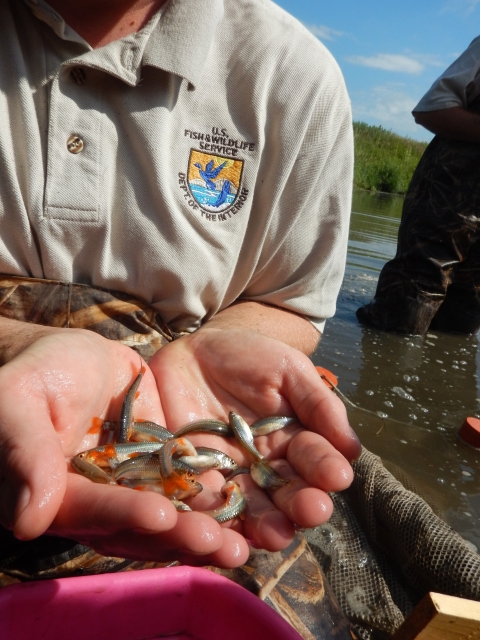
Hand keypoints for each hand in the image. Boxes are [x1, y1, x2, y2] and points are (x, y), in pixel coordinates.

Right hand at [0, 329, 247, 566]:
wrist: (68, 354)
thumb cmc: (35, 372)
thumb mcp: (17, 399)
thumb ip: (24, 453)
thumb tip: (27, 520)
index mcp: (57, 495)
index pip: (90, 511)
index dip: (122, 513)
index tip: (160, 514)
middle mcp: (98, 499)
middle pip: (137, 525)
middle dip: (177, 535)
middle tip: (218, 544)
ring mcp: (133, 483)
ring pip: (168, 511)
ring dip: (202, 528)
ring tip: (240, 544)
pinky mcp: (161, 462)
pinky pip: (186, 483)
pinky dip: (211, 497)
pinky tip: (243, 506)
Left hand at [149, 326, 360, 551]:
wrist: (194, 350)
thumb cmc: (248, 355)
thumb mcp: (288, 369)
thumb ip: (317, 403)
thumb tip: (352, 447)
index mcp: (293, 441)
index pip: (313, 460)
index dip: (325, 468)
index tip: (336, 476)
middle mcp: (264, 467)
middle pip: (285, 493)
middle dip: (300, 504)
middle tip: (312, 510)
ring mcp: (228, 475)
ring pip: (249, 507)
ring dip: (264, 524)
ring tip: (276, 535)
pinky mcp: (191, 478)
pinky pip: (202, 502)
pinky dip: (213, 520)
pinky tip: (224, 533)